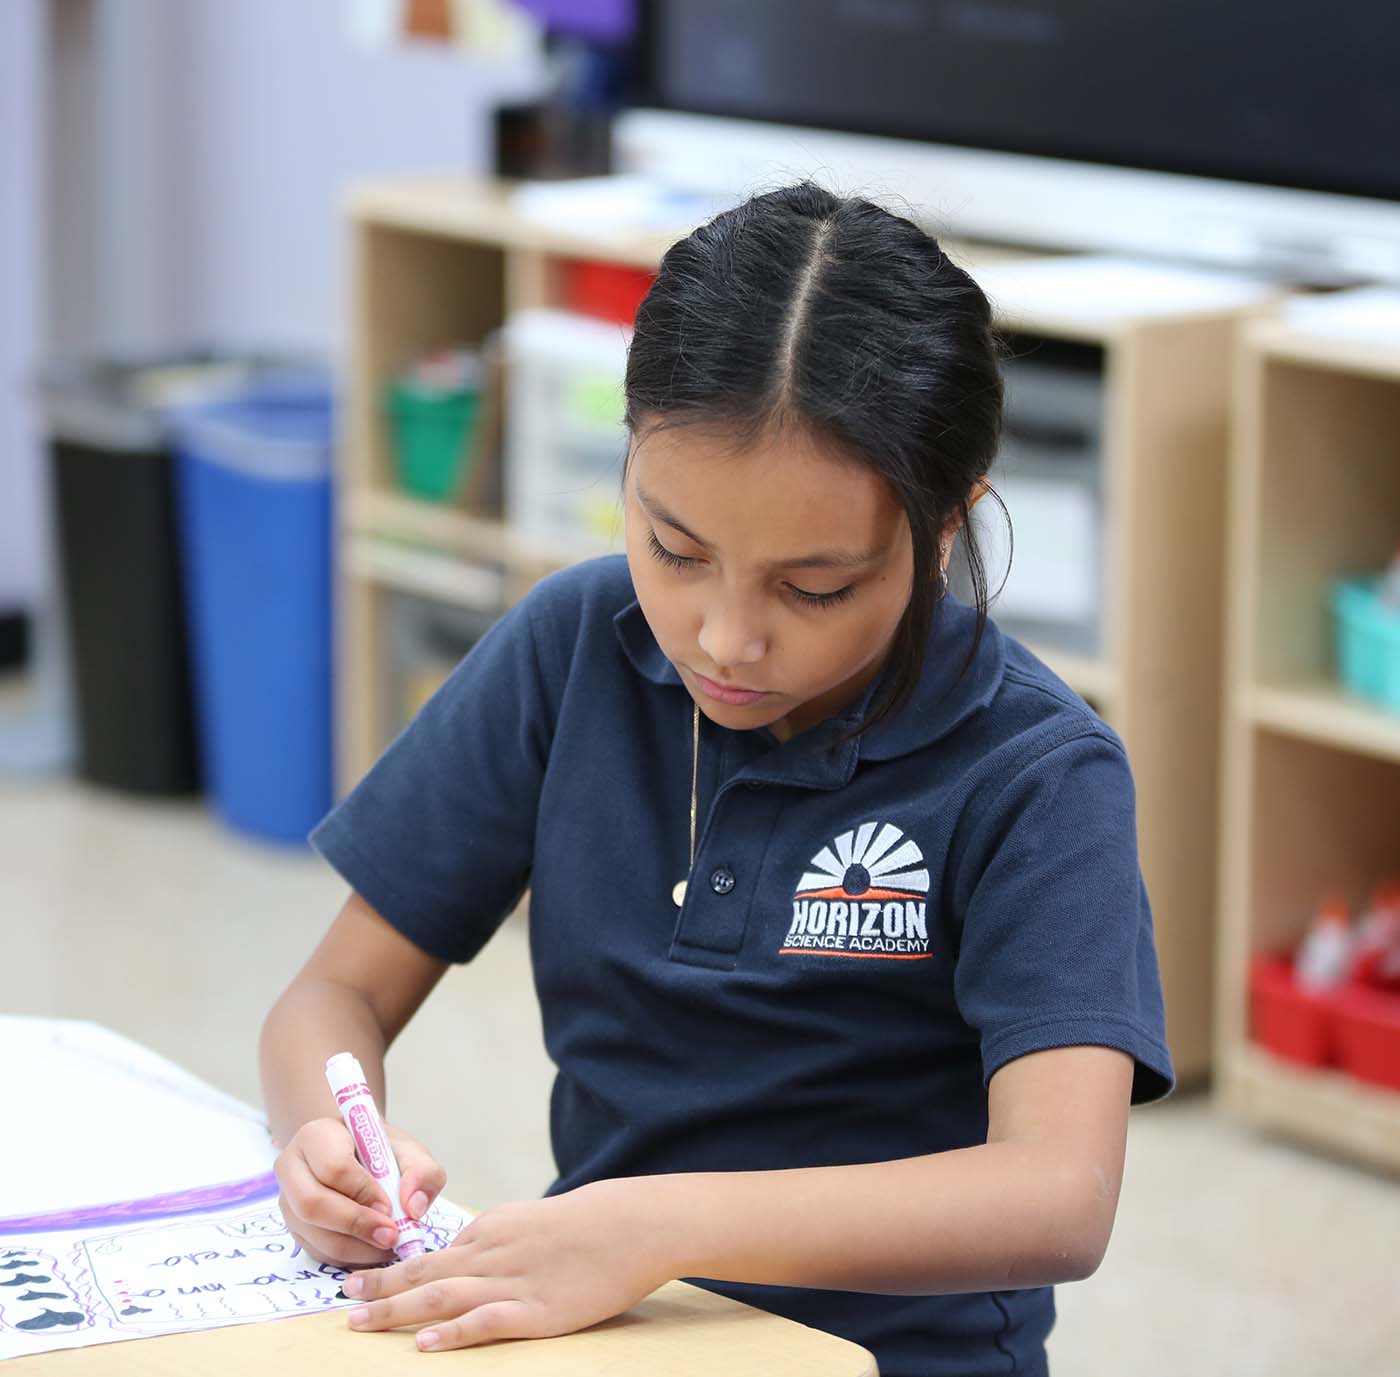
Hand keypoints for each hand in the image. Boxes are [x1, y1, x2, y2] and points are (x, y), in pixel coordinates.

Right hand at [274, 1117, 446, 1269]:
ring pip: (314, 1234)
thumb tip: (414, 1208)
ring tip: (388, 1246)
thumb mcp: (409, 1151)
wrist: (359, 1158)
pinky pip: (317, 1252)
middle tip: (391, 1236)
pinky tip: (373, 1251)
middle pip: (312, 1205)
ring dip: (356, 1248)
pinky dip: (348, 1258)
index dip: (364, 1192)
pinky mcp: (294, 1229)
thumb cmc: (381, 1152)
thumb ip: (422, 1172)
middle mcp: (292, 1168)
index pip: (334, 1168)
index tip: (390, 1206)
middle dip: (356, 1225)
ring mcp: (287, 1201)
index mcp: (316, 1135)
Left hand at [342, 1178, 672, 1350]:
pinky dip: (451, 1333)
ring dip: (397, 1309)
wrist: (631, 1225)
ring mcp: (512, 1283)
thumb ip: (500, 1238)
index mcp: (493, 1228)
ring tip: (360, 1322)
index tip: (365, 1279)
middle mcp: (493, 1253)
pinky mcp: (535, 1311)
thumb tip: (468, 1255)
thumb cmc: (589, 1223)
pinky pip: (484, 1322)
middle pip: (425, 1272)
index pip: (436, 1253)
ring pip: (442, 1296)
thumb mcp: (534, 1219)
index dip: (397, 1268)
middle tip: (344, 1299)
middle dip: (382, 1286)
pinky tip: (424, 1344)